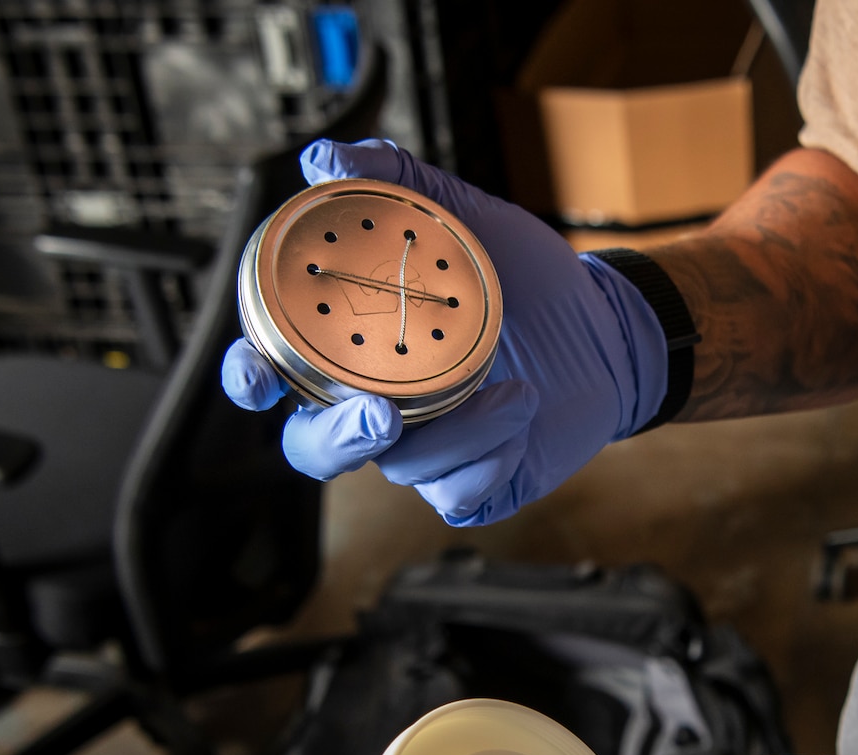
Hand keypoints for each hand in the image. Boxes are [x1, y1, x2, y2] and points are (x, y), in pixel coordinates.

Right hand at [222, 138, 670, 524]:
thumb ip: (394, 179)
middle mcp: (373, 406)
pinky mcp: (471, 483)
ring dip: (458, 430)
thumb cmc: (524, 278)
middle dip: (337, 439)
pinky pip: (456, 494)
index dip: (250, 377)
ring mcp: (421, 452)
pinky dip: (488, 457)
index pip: (274, 371)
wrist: (607, 326)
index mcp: (350, 348)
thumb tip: (323, 158)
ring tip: (516, 387)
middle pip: (313, 447)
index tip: (255, 372)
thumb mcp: (461, 216)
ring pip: (400, 468)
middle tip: (381, 416)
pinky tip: (521, 414)